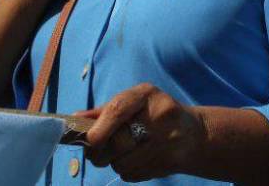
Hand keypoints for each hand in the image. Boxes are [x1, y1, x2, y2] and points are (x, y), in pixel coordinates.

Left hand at [78, 83, 207, 181]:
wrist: (194, 134)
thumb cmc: (155, 115)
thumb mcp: (134, 104)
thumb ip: (105, 112)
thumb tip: (74, 120)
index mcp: (147, 95)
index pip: (118, 109)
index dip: (100, 128)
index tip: (91, 140)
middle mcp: (160, 114)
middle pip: (117, 143)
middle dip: (102, 152)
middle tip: (101, 150)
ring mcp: (167, 140)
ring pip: (121, 163)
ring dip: (116, 162)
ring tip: (128, 151)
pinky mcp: (168, 162)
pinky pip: (131, 174)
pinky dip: (129, 170)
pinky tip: (141, 159)